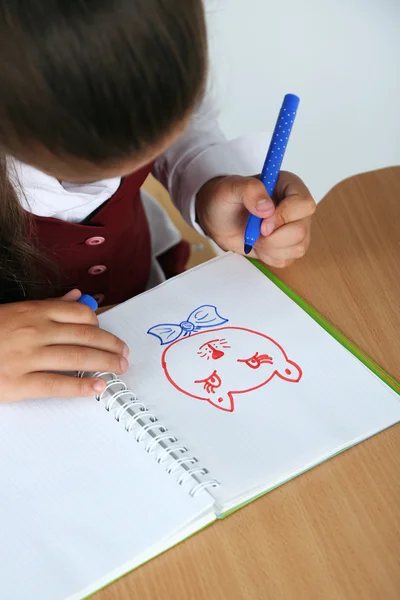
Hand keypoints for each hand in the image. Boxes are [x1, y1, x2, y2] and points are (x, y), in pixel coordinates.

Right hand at [0, 292, 128, 402]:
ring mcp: (27, 357)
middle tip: (125, 355)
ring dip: (106, 364)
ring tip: (119, 369)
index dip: (100, 325)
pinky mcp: (19, 383)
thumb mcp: (16, 310)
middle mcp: (35, 331)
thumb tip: (78, 296)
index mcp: (34, 311)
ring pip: (78, 358)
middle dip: (112, 346)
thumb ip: (49, 305)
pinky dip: (82, 386)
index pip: (80, 314)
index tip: (109, 335)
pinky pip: (58, 384)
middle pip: (86, 336)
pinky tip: (98, 387)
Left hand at [196, 171, 315, 267]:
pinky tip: (258, 245)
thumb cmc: (225, 200)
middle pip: (301, 230)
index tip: (263, 225)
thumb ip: (250, 190)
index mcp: (289, 186)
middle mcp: (297, 208)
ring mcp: (296, 228)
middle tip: (254, 233)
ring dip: (270, 248)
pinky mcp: (289, 246)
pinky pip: (287, 259)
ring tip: (254, 237)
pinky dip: (268, 256)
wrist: (218, 219)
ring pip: (297, 247)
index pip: (303, 204)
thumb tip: (267, 208)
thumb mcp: (230, 188)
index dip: (284, 217)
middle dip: (274, 237)